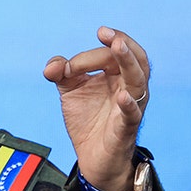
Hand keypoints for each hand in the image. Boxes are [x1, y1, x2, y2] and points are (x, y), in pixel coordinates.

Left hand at [43, 26, 148, 190]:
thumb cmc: (87, 120)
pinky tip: (123, 97)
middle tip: (105, 32)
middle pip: (135, 59)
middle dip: (121, 43)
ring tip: (118, 46)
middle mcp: (129, 87)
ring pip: (139, 80)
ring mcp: (131, 106)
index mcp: (118, 75)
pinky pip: (132, 114)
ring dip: (128, 62)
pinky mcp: (126, 128)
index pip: (110, 54)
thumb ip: (60, 73)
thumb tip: (52, 66)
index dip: (86, 56)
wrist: (91, 158)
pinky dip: (129, 104)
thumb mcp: (70, 91)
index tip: (64, 68)